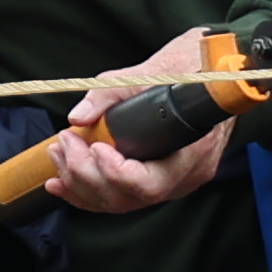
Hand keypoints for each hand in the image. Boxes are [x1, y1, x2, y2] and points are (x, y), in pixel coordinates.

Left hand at [36, 24, 241, 215]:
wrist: (213, 71)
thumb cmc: (191, 68)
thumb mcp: (151, 71)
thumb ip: (111, 93)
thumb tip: (79, 117)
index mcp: (195, 149)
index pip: (151, 184)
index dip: (116, 172)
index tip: (95, 146)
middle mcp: (187, 174)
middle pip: (130, 197)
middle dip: (87, 173)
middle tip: (66, 141)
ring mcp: (175, 182)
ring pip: (122, 202)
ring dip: (81, 183)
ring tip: (58, 153)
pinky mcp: (161, 179)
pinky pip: (122, 198)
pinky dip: (88, 193)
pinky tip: (61, 182)